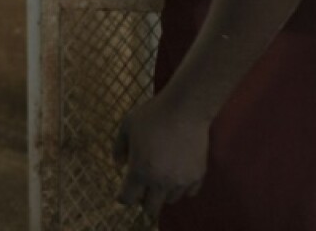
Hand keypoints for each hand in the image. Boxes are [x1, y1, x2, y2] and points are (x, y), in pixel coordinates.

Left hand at [113, 93, 209, 218]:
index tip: (124, 192)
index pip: (127, 199)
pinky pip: (189, 192)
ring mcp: (181, 180)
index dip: (123, 197)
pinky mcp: (197, 175)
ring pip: (169, 201)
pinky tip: (177, 174)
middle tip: (142, 188)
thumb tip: (118, 165)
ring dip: (163, 193)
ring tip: (161, 176)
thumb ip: (118, 148)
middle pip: (150, 208)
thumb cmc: (153, 114)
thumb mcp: (127, 126)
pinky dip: (182, 187)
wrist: (185, 108)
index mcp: (139, 171)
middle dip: (143, 200)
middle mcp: (160, 181)